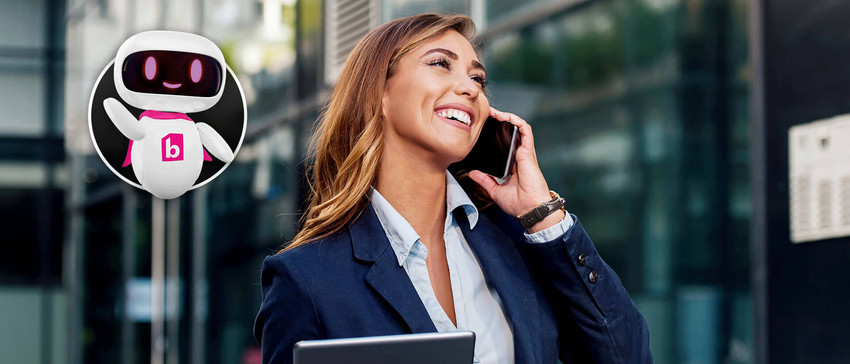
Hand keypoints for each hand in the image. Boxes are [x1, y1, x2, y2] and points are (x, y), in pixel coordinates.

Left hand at [467, 107, 564, 231]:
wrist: (530, 209)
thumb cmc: (518, 203)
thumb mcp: (495, 190)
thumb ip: (484, 180)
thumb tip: (472, 173)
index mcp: (513, 164)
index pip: (505, 144)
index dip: (496, 135)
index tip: (484, 129)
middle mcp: (519, 156)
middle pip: (511, 133)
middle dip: (500, 122)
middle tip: (486, 115)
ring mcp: (525, 153)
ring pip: (518, 128)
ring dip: (507, 118)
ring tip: (494, 112)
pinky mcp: (528, 152)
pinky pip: (526, 131)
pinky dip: (517, 121)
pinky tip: (506, 117)